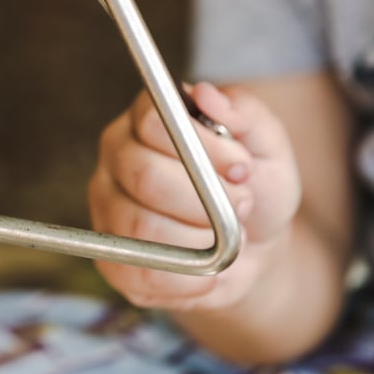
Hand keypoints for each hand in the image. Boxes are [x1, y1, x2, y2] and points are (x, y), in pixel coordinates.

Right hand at [87, 83, 300, 311]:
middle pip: (143, 175)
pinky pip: (139, 272)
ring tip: (227, 237)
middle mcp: (116, 158)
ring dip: (199, 240)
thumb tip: (207, 94)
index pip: (152, 122)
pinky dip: (187, 279)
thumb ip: (244, 112)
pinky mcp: (111, 258)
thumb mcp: (267, 144)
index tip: (242, 169)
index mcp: (146, 119)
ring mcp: (107, 208)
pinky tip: (210, 269)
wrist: (253, 244)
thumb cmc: (253, 185)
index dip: (202, 148)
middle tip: (241, 206)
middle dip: (205, 200)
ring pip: (140, 226)